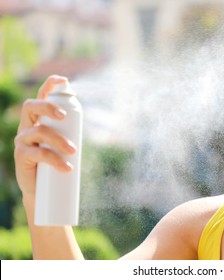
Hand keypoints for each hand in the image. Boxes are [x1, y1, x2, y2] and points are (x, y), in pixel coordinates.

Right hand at [14, 75, 76, 200]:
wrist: (43, 190)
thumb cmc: (58, 161)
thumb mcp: (66, 143)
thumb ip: (74, 131)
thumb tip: (107, 122)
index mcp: (39, 119)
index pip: (41, 97)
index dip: (50, 85)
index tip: (64, 80)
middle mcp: (27, 126)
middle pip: (32, 107)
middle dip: (48, 107)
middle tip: (64, 115)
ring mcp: (22, 140)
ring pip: (39, 131)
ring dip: (59, 140)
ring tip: (73, 151)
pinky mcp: (21, 156)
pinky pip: (38, 153)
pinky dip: (55, 159)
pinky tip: (66, 167)